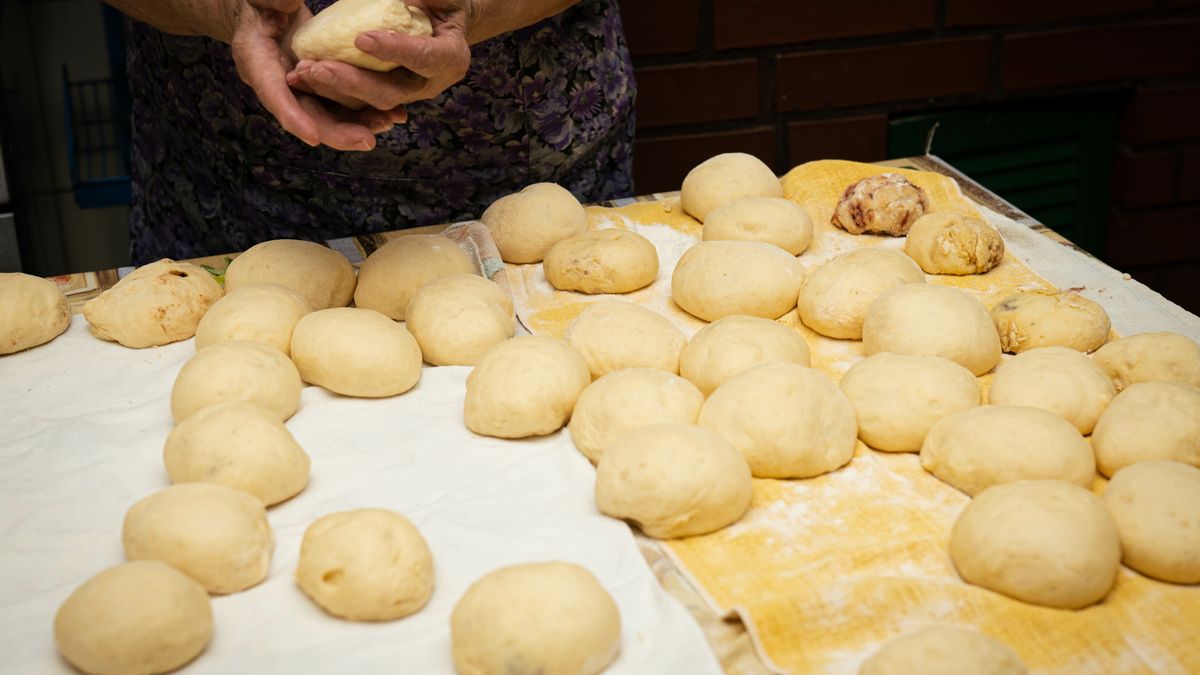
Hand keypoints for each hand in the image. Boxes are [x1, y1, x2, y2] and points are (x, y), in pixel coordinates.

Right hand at [230, 0, 397, 149]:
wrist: (268, 10)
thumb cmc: (265, 1)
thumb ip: (275, 0)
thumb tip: (289, 2)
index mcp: (255, 60)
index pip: (273, 93)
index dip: (293, 117)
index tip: (313, 136)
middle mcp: (278, 82)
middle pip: (308, 115)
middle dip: (337, 132)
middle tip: (366, 140)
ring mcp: (301, 87)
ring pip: (329, 115)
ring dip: (358, 124)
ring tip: (387, 124)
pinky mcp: (320, 86)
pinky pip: (343, 103)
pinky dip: (366, 111)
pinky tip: (393, 113)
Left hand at [286, 0, 473, 112]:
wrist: (441, 20)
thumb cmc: (441, 3)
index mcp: (450, 57)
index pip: (424, 57)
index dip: (394, 51)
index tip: (361, 39)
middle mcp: (429, 84)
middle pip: (390, 92)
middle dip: (352, 82)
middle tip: (319, 67)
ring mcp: (406, 94)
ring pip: (369, 102)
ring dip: (335, 90)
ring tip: (305, 72)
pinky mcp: (386, 95)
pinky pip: (358, 101)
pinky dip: (331, 91)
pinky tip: (306, 79)